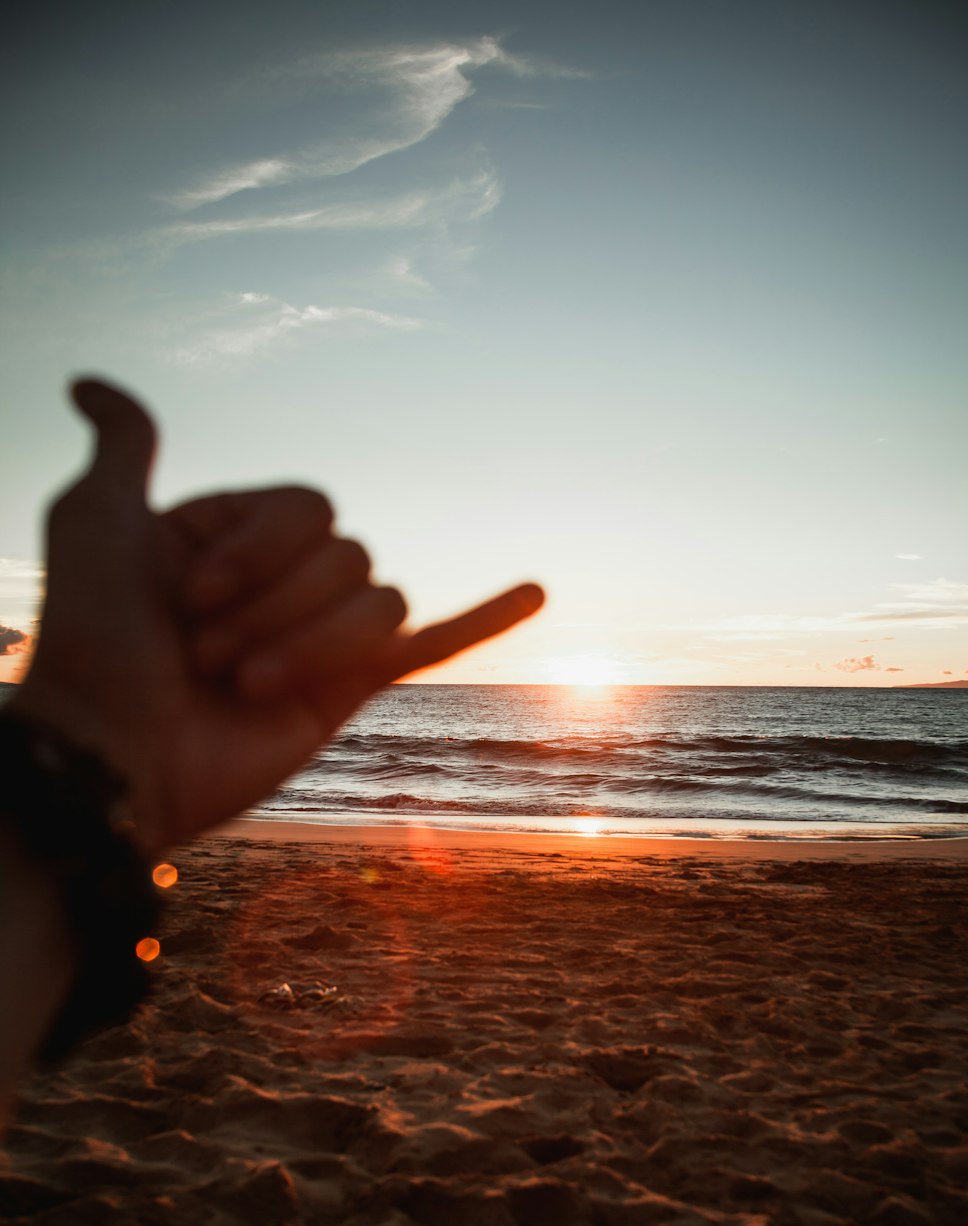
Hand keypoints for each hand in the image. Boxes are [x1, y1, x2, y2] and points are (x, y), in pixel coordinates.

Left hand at [12, 379, 542, 852]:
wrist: (110, 757)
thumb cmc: (94, 644)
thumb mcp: (93, 521)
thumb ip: (123, 448)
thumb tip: (91, 384)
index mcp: (238, 542)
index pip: (310, 508)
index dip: (258, 547)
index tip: (190, 596)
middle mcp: (281, 586)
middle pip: (347, 555)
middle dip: (273, 606)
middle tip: (202, 658)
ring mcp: (319, 641)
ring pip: (380, 601)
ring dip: (311, 642)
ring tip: (242, 688)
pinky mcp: (347, 694)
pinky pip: (432, 646)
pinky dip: (485, 619)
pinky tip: (534, 590)